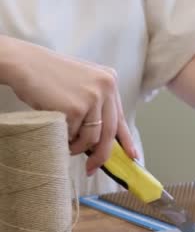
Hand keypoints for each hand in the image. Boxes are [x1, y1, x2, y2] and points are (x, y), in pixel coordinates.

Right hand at [3, 37, 136, 173]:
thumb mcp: (83, 84)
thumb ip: (96, 104)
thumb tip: (102, 138)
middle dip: (101, 155)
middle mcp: (106, 87)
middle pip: (110, 132)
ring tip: (66, 142)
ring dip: (78, 147)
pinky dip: (64, 137)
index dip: (126, 140)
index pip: (121, 117)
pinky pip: (73, 135)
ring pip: (92, 137)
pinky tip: (57, 127)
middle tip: (93, 168)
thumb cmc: (49, 76)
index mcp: (110, 80)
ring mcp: (92, 98)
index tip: (132, 156)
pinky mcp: (76, 108)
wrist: (25, 63)